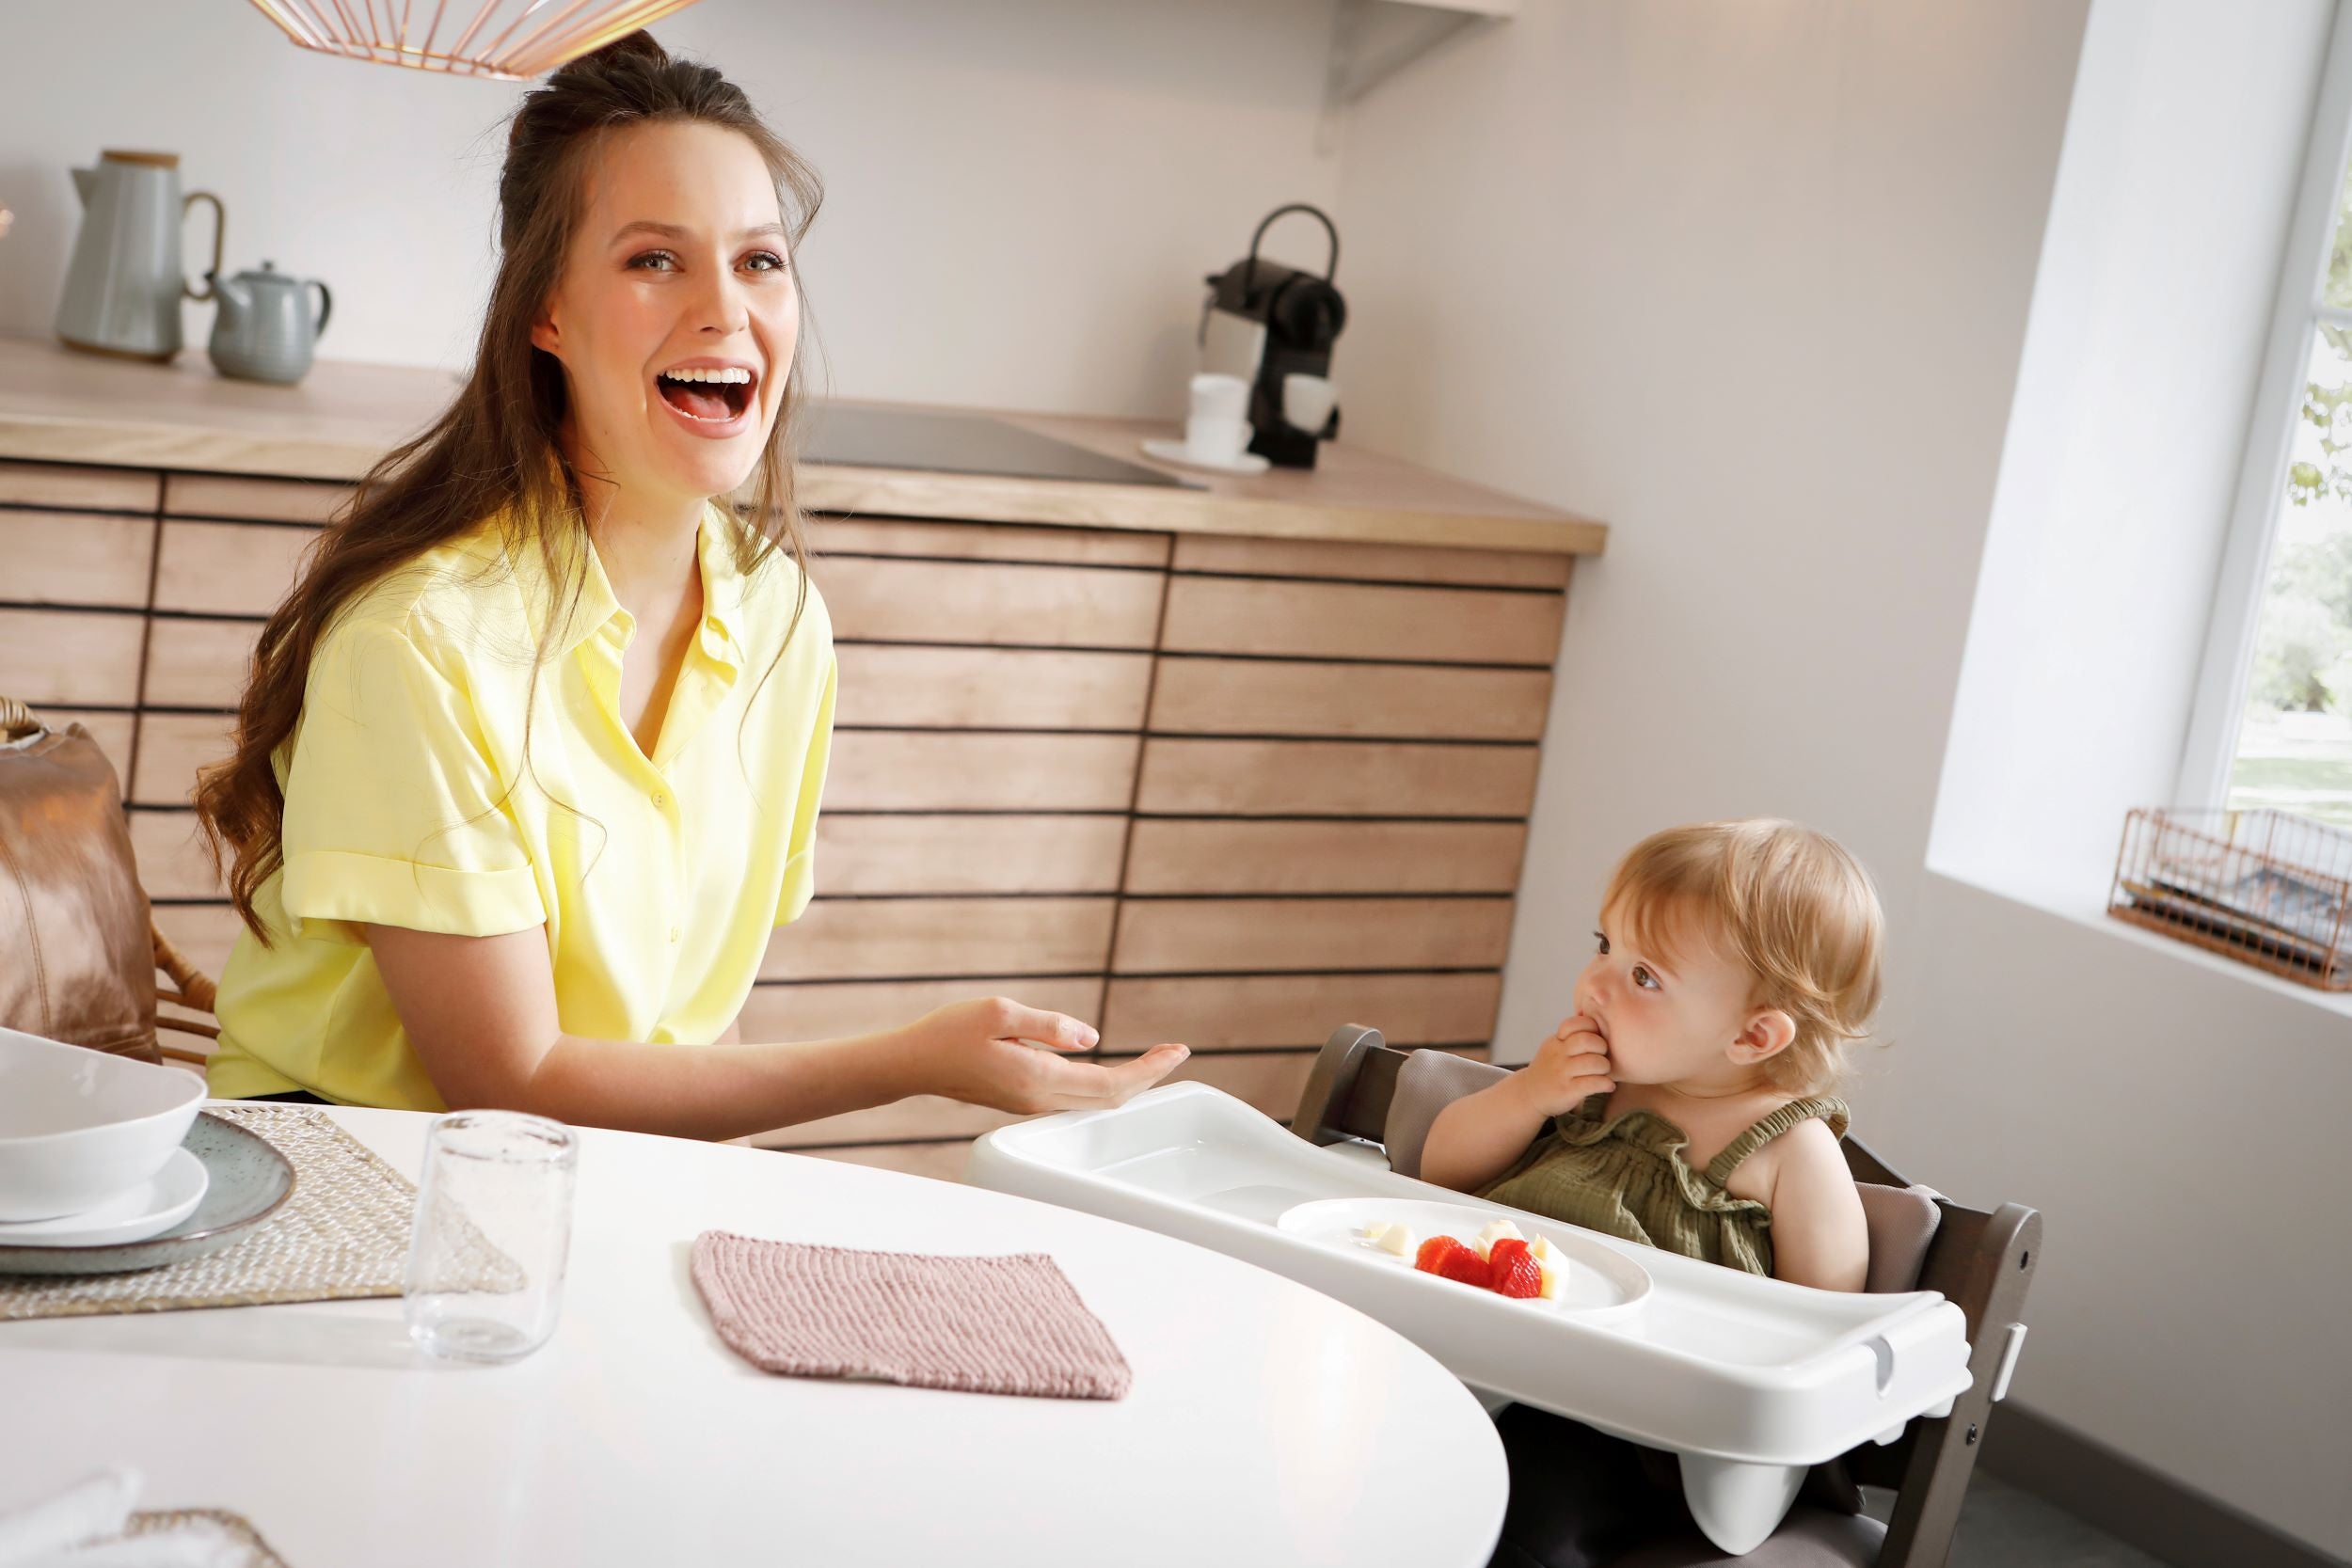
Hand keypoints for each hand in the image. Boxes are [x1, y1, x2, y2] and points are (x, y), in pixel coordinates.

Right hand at [903, 996, 1189, 1114]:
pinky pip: (1076, 1099)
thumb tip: (1094, 1037)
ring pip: (1094, 1102)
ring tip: (1155, 1059)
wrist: (910, 1063)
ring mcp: (1030, 1104)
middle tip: (1177, 1052)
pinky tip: (1113, 1070)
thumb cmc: (949, 1032)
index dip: (1150, 1070)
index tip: (1178, 1051)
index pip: (1110, 1082)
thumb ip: (1050, 1025)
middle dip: (1148, 1076)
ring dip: (1129, 1082)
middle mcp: (1038, 1099)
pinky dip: (1104, 1085)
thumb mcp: (1000, 1012)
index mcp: (1037, 1078)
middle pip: (1110, 1099)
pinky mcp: (1022, 1100)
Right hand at [1512, 1013, 1613, 1116]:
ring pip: (1593, 1062)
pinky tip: (1607, 1085)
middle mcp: (1558, 1054)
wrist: (1529, 1094)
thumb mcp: (1554, 1047)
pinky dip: (1606, 1084)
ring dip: (1605, 1067)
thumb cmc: (1550, 1068)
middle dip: (1602, 1046)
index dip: (1591, 1026)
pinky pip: (1593, 1083)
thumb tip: (1589, 1012)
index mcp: (1557, 1041)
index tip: (1596, 1037)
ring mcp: (1562, 1073)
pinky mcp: (1568, 1091)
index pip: (1575, 1023)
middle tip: (1603, 1055)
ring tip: (1604, 1072)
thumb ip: (1571, 1034)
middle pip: (1586, 1040)